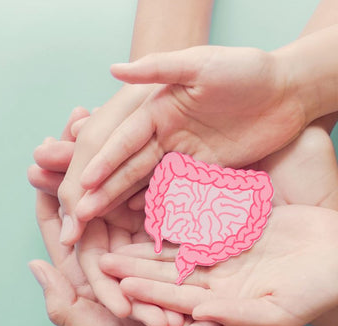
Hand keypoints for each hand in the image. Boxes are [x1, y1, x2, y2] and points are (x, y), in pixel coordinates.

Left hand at [29, 108, 153, 317]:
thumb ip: (62, 306)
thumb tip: (34, 266)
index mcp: (84, 268)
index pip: (60, 223)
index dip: (48, 191)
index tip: (38, 158)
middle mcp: (108, 248)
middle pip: (88, 197)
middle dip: (78, 161)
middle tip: (73, 119)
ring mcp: (138, 240)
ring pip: (121, 192)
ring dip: (114, 158)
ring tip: (105, 117)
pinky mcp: (167, 238)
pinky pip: (156, 203)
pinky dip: (151, 174)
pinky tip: (148, 143)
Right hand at [73, 46, 306, 224]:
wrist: (287, 89)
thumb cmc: (247, 69)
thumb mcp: (202, 64)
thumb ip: (159, 68)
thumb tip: (114, 69)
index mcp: (157, 110)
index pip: (123, 140)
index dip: (103, 162)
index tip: (83, 184)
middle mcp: (163, 134)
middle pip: (126, 166)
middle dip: (102, 189)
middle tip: (79, 214)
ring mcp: (181, 154)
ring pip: (143, 180)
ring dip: (118, 199)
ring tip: (95, 219)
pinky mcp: (201, 170)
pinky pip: (171, 190)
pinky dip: (151, 203)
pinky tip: (132, 216)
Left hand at [101, 205, 337, 325]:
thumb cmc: (317, 291)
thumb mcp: (280, 313)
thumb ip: (240, 317)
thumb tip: (200, 318)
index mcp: (221, 302)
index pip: (175, 298)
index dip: (145, 291)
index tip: (115, 283)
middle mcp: (215, 280)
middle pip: (168, 275)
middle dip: (135, 270)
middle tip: (102, 262)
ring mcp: (222, 255)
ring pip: (176, 250)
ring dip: (148, 248)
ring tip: (118, 240)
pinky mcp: (230, 232)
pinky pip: (196, 225)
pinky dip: (174, 220)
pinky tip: (150, 213)